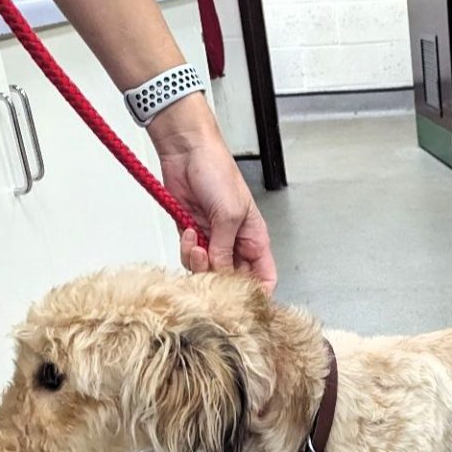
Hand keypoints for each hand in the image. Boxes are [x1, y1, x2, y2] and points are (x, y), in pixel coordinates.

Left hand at [149, 96, 275, 291]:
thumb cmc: (217, 171)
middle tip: (211, 265)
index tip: (243, 300)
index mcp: (254, 239)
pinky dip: (187, 250)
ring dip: (199, 263)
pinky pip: (190, 257)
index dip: (257, 293)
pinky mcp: (192, 235)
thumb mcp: (228, 215)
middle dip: (219, 278)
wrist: (187, 152)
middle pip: (232, 279)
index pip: (264, 277)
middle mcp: (235, 243)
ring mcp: (213, 240)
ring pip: (208, 271)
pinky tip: (189, 232)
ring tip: (198, 242)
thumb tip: (220, 273)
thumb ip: (224, 249)